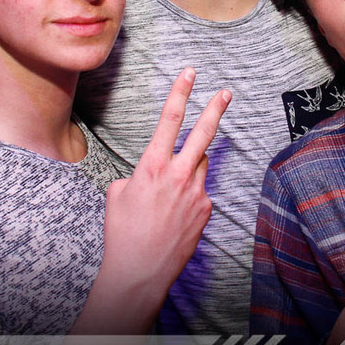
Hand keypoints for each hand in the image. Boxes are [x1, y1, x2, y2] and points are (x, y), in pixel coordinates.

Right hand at [72, 67, 230, 333]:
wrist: (138, 271)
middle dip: (215, 109)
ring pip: (199, 165)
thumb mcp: (118, 193)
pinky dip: (188, 196)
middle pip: (203, 133)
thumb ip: (140, 173)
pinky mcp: (206, 210)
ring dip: (188, 167)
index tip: (190, 73)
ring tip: (167, 193)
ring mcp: (196, 193)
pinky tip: (172, 217)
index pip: (170, 119)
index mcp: (152, 165)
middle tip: (226, 92)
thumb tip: (153, 172)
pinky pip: (199, 192)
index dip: (180, 92)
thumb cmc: (122, 232)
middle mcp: (178, 175)